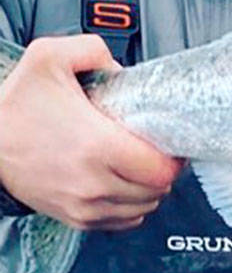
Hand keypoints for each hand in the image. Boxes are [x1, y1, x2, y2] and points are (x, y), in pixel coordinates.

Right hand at [0, 35, 181, 229]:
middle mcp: (93, 183)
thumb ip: (93, 50)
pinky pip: (122, 222)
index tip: (169, 143)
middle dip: (163, 170)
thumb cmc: (14, 106)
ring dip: (149, 189)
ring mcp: (84, 205)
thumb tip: (120, 68)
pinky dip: (131, 207)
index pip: (162, 170)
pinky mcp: (74, 217)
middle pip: (158, 191)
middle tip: (155, 151)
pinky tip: (125, 186)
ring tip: (140, 167)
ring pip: (143, 208)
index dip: (174, 156)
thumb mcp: (48, 57)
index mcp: (97, 147)